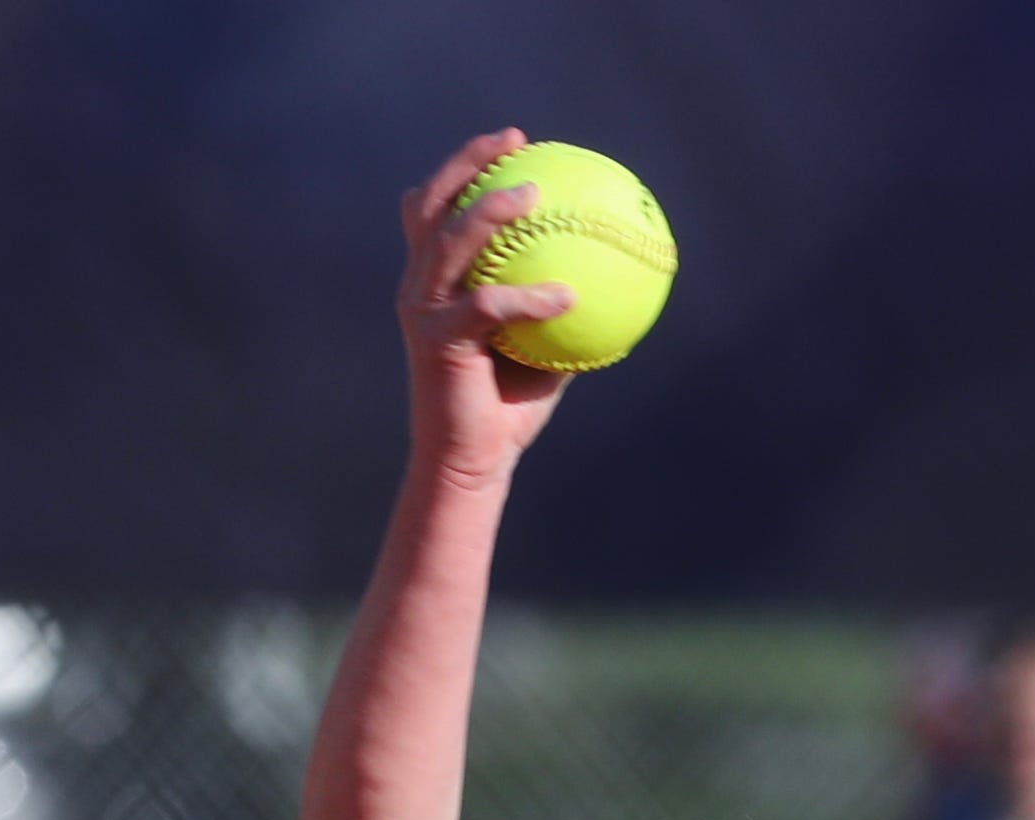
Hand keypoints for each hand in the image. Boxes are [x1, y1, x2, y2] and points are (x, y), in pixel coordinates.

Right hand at [399, 132, 577, 480]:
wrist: (472, 462)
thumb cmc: (507, 409)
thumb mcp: (541, 350)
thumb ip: (559, 308)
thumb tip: (614, 277)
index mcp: (435, 281)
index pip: (437, 207)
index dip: (465, 167)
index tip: (513, 143)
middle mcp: (420, 287)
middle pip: (433, 205)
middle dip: (469, 164)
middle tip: (514, 141)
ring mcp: (422, 311)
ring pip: (450, 243)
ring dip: (490, 213)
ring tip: (533, 196)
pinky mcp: (436, 342)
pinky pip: (487, 307)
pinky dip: (528, 298)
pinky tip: (568, 295)